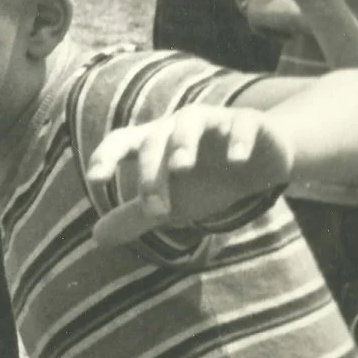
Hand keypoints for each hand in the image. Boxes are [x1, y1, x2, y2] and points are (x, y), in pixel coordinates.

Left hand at [85, 104, 290, 247]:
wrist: (262, 163)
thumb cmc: (207, 181)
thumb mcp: (172, 203)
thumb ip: (135, 217)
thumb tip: (96, 238)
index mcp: (155, 142)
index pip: (121, 142)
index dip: (105, 156)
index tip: (95, 180)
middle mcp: (178, 125)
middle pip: (155, 142)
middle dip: (151, 177)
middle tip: (155, 213)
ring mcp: (214, 119)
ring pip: (190, 120)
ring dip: (183, 143)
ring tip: (181, 167)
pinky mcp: (248, 122)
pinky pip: (241, 123)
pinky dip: (238, 139)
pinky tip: (236, 159)